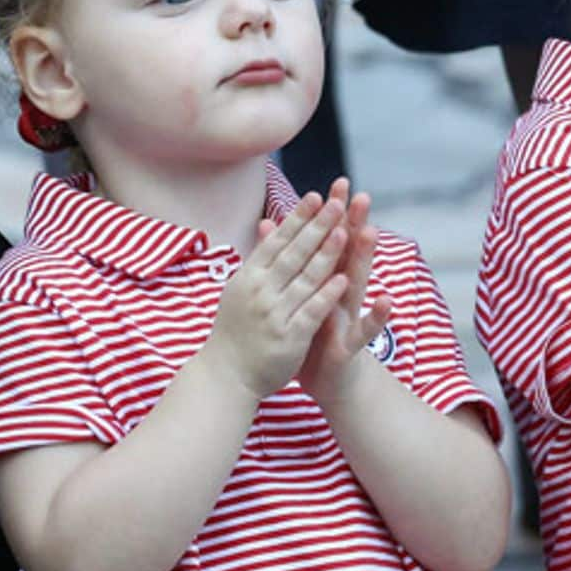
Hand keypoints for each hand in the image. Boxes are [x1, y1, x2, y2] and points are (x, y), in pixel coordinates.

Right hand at [203, 192, 350, 401]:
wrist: (226, 375)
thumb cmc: (235, 330)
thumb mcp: (240, 289)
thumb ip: (259, 259)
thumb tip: (267, 226)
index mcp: (248, 277)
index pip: (277, 241)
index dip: (297, 218)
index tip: (315, 196)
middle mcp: (260, 291)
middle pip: (293, 254)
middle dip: (316, 227)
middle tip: (336, 203)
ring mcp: (274, 314)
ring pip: (305, 279)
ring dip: (326, 255)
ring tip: (344, 232)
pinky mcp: (288, 337)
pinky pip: (311, 311)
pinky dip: (327, 295)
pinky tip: (344, 279)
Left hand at [283, 179, 393, 404]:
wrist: (328, 381)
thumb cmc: (311, 335)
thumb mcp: (299, 296)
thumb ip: (292, 264)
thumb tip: (272, 227)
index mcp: (323, 282)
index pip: (328, 243)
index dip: (333, 216)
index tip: (336, 184)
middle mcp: (340, 294)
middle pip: (347, 255)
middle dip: (354, 226)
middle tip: (362, 195)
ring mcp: (349, 317)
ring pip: (357, 284)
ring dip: (364, 260)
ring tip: (371, 232)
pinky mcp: (352, 344)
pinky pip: (365, 330)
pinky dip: (377, 317)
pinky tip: (387, 301)